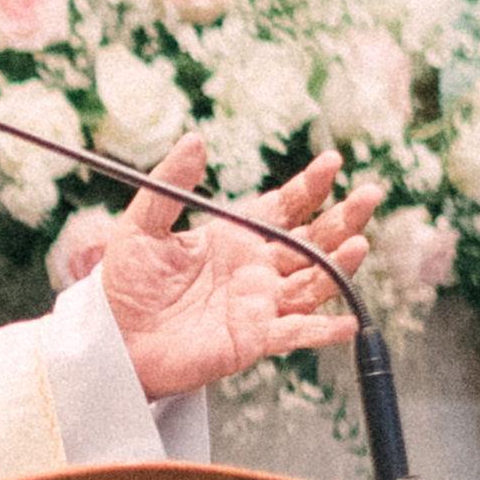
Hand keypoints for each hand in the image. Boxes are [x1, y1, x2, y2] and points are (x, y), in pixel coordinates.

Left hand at [82, 135, 383, 407]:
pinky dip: (323, 331)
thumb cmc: (123, 284)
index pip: (284, 206)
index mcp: (234, 238)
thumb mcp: (141, 225)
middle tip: (369, 194)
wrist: (110, 338)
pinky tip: (347, 323)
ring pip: (312, 283)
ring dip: (339, 266)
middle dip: (343, 218)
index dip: (309, 186)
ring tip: (358, 244)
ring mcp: (259, 304)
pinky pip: (296, 334)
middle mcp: (256, 269)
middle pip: (313, 240)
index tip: (331, 162)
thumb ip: (170, 185)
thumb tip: (194, 139)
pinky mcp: (253, 339)